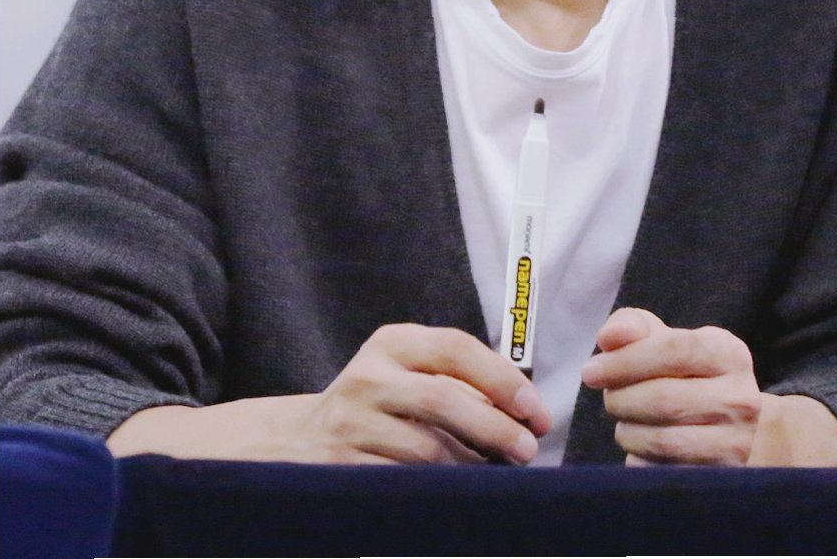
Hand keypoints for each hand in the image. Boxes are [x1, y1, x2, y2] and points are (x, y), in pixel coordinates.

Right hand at [107, 323, 551, 464]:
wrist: (300, 443)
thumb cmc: (377, 406)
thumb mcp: (408, 374)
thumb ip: (456, 379)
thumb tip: (523, 408)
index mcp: (393, 342)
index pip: (456, 347)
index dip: (502, 379)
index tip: (536, 409)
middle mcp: (369, 375)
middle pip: (445, 398)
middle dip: (496, 429)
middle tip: (528, 450)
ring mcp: (353, 422)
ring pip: (429, 448)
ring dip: (474, 466)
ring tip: (499, 474)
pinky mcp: (345, 467)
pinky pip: (407, 481)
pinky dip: (442, 489)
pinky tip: (462, 493)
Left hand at [581, 307, 760, 465]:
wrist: (722, 422)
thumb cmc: (680, 371)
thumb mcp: (660, 338)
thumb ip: (630, 326)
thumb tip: (608, 339)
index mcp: (728, 353)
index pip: (674, 350)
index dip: (625, 360)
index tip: (590, 371)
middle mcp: (741, 398)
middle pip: (665, 398)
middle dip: (621, 398)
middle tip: (609, 397)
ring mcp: (737, 443)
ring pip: (663, 440)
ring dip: (628, 431)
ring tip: (624, 420)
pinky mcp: (722, 478)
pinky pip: (665, 473)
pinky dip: (640, 459)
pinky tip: (641, 446)